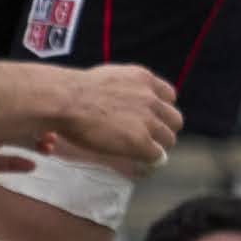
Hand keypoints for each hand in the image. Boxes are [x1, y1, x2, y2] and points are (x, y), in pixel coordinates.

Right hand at [40, 62, 181, 168]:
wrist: (66, 100)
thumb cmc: (75, 91)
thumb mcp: (109, 77)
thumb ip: (125, 88)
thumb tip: (122, 100)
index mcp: (143, 79)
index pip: (169, 96)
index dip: (161, 110)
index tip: (153, 118)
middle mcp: (150, 98)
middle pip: (174, 119)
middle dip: (164, 129)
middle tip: (151, 139)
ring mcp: (147, 120)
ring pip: (169, 139)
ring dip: (158, 146)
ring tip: (146, 153)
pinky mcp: (140, 140)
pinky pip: (157, 155)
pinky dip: (151, 160)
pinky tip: (142, 163)